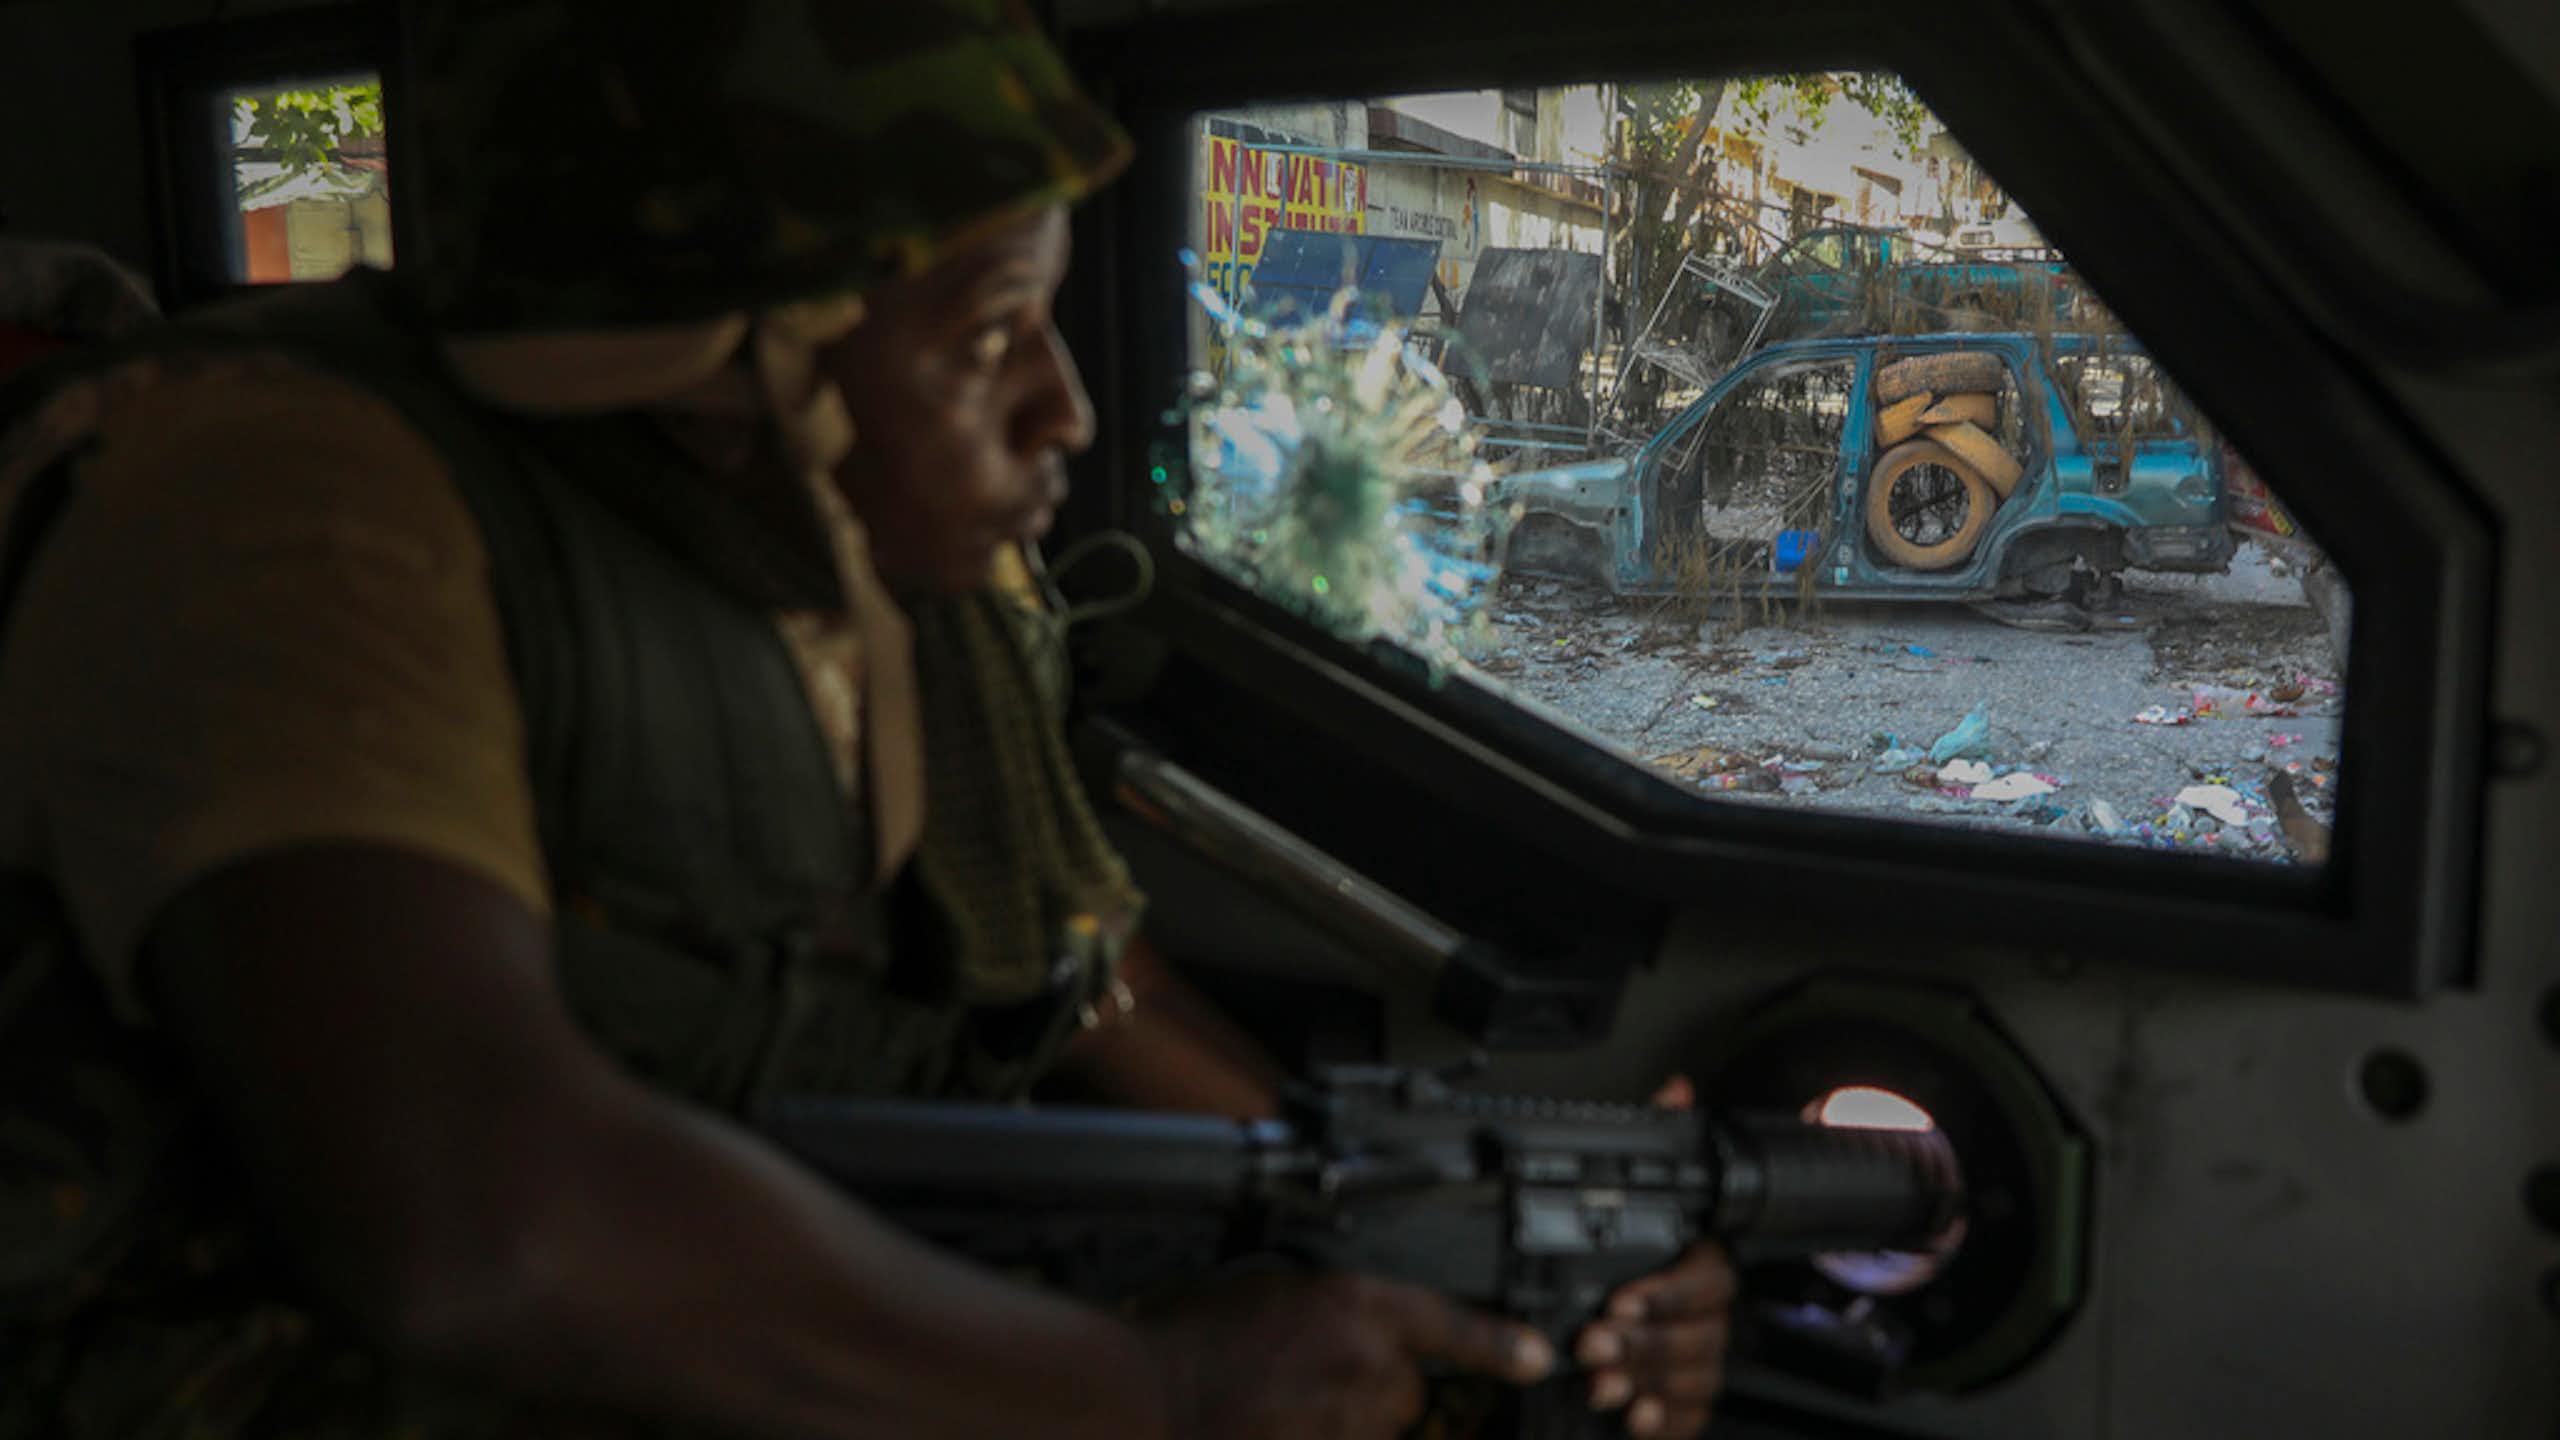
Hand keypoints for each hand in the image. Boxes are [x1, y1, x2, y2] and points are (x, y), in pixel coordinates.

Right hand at [1140, 1264, 1555, 1439]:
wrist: (1147, 1390)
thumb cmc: (1192, 1334)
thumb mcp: (1273, 1287)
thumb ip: (1332, 1310)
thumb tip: (1362, 1333)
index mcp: (1354, 1303)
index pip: (1449, 1322)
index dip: (1497, 1344)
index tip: (1536, 1359)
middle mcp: (1365, 1360)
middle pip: (1410, 1391)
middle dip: (1376, 1393)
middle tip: (1312, 1382)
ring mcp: (1349, 1420)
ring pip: (1379, 1431)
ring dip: (1347, 1426)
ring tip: (1283, 1409)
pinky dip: (1330, 1437)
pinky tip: (1284, 1421)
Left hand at [1573, 1075, 1738, 1437]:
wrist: (1578, 1327)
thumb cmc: (1614, 1256)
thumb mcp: (1621, 1195)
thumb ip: (1649, 1144)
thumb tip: (1676, 1088)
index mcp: (1697, 1260)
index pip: (1709, 1275)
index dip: (1668, 1291)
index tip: (1621, 1301)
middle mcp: (1706, 1312)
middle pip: (1702, 1332)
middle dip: (1645, 1341)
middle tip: (1594, 1343)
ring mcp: (1701, 1358)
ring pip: (1696, 1375)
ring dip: (1646, 1381)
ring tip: (1599, 1384)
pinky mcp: (1686, 1401)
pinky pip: (1694, 1416)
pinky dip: (1666, 1420)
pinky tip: (1635, 1418)